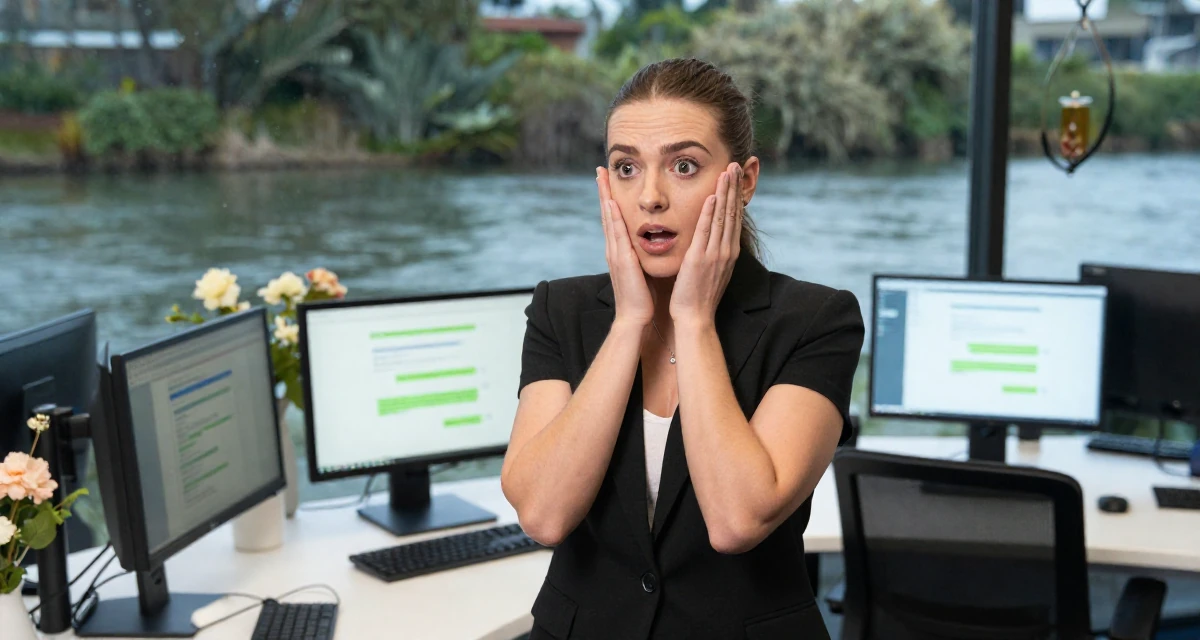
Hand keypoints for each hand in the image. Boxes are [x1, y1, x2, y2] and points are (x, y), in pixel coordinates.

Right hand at [597, 167, 653, 326]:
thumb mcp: (641, 272)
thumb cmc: (641, 298)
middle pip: (607, 214)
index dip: (611, 200)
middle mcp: (614, 249)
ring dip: (605, 197)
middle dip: (604, 192)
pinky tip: (611, 202)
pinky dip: (613, 216)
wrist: (635, 318)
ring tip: (602, 178)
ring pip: (609, 219)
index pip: (614, 220)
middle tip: (600, 170)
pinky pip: (616, 233)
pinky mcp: (621, 260)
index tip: (609, 182)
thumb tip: (649, 246)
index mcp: (620, 252)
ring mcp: (615, 254)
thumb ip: (641, 257)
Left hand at [670, 163, 742, 324]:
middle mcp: (726, 250)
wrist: (695, 318)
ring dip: (725, 193)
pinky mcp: (700, 259)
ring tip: (728, 171)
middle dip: (734, 187)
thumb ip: (712, 253)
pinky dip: (710, 213)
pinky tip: (712, 197)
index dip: (736, 196)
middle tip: (736, 164)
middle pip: (732, 212)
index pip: (734, 218)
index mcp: (728, 252)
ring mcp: (715, 254)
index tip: (736, 177)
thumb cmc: (698, 296)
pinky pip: (706, 232)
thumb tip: (712, 240)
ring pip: (723, 217)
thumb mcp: (710, 270)